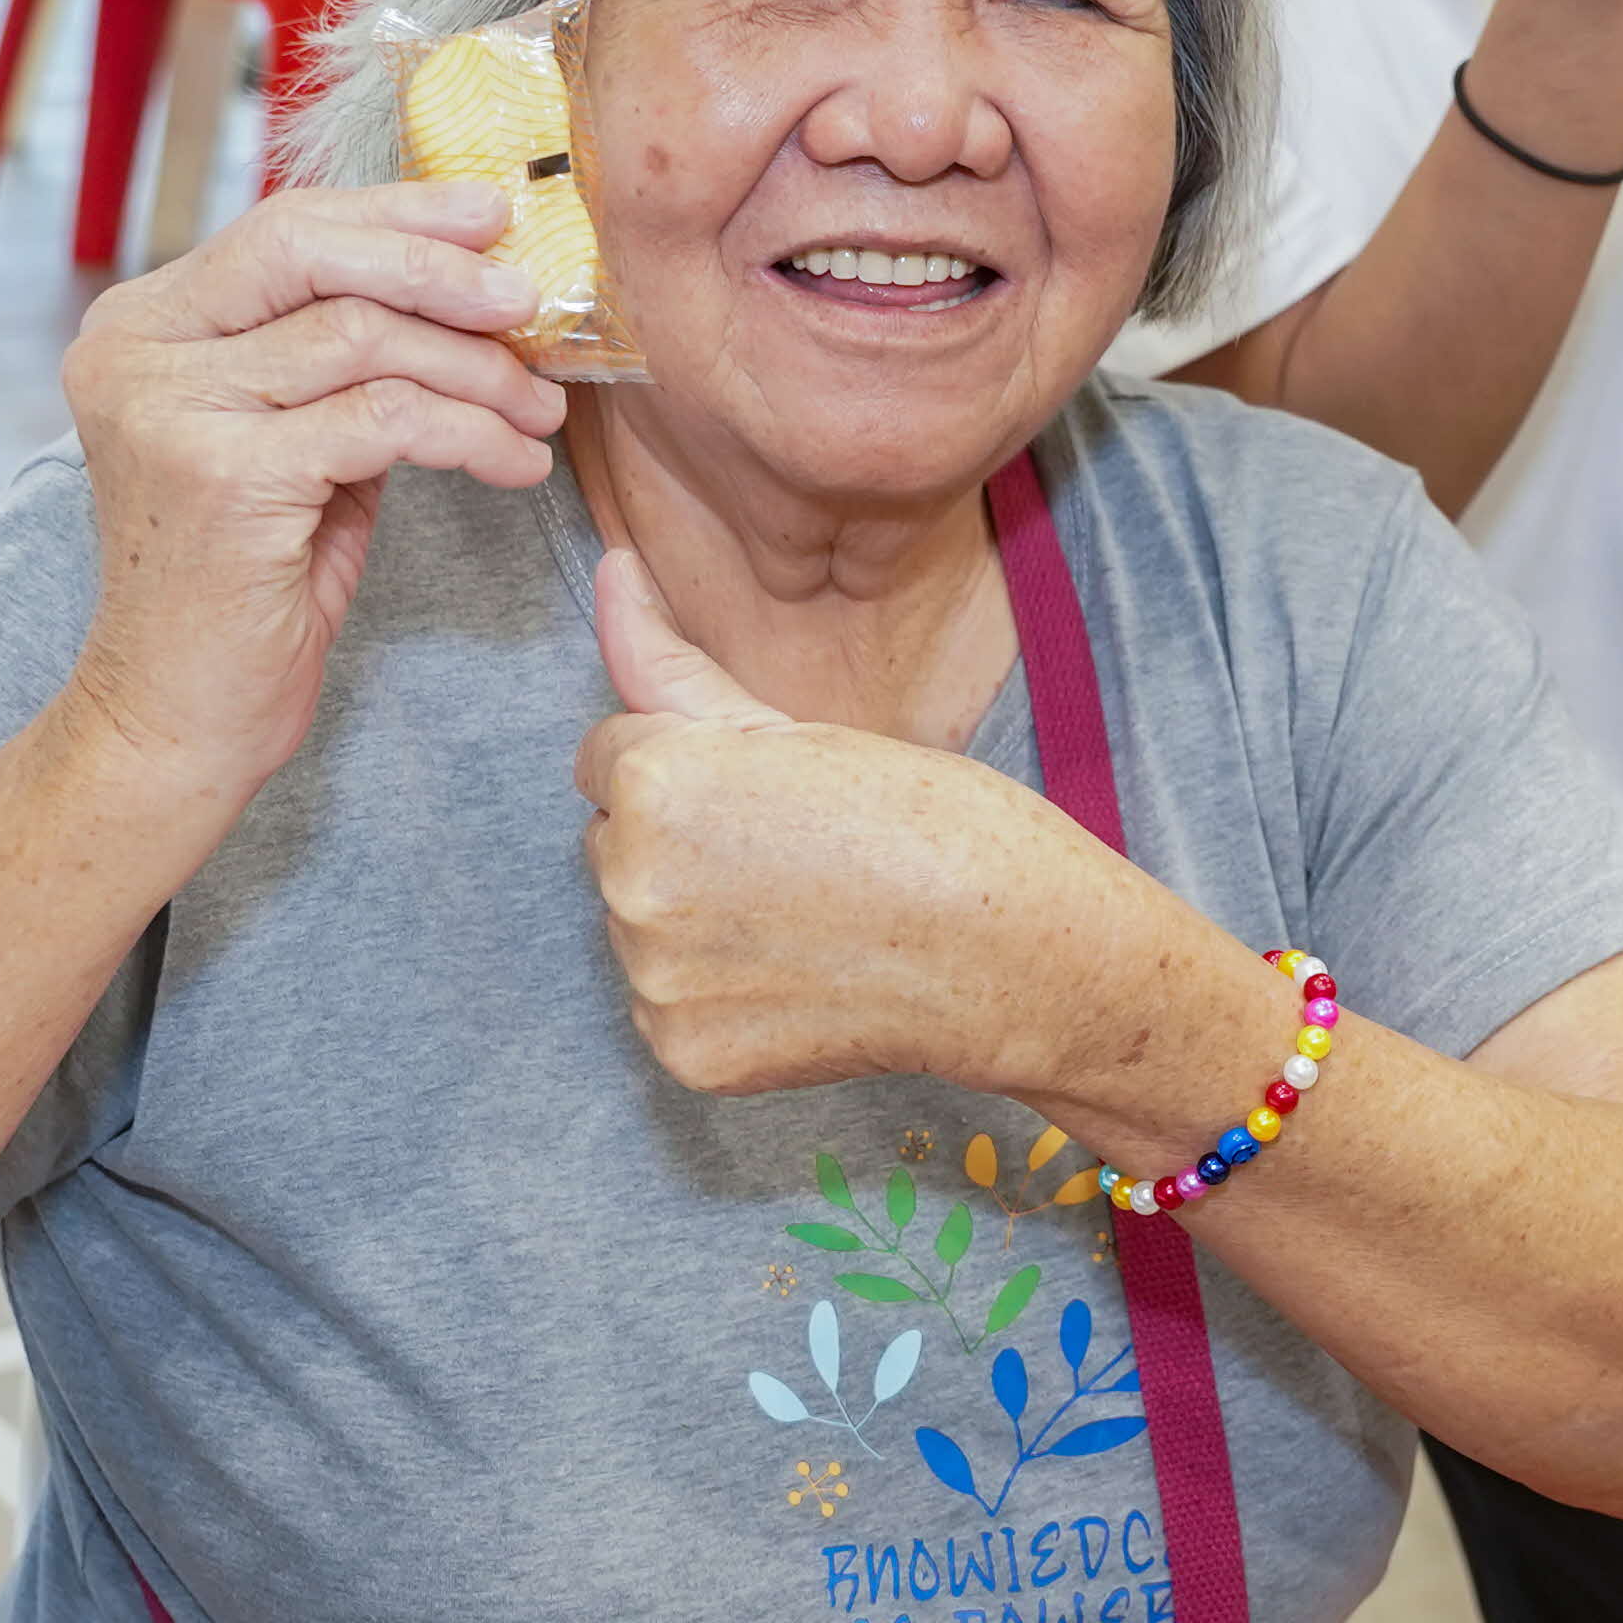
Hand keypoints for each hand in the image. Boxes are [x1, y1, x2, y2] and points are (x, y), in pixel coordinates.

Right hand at [61, 181, 568, 801]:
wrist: (178, 720)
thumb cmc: (248, 582)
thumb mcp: (291, 440)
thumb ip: (336, 355)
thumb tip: (468, 277)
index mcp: (141, 325)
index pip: (282, 228)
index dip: (395, 215)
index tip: (490, 217)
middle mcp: (134, 351)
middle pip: (309, 253)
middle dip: (439, 268)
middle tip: (531, 301)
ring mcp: (168, 410)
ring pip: (364, 337)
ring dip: (478, 370)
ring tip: (540, 409)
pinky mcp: (222, 476)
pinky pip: (387, 419)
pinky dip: (473, 435)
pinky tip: (517, 465)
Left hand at [575, 548, 1253, 1113]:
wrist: (1014, 958)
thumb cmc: (928, 822)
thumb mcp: (796, 727)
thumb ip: (672, 661)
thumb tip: (610, 571)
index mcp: (655, 779)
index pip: (608, 755)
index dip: (694, 764)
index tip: (771, 789)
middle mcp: (632, 880)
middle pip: (617, 840)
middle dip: (686, 840)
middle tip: (800, 852)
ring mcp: (654, 978)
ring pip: (642, 923)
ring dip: (699, 917)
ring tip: (808, 915)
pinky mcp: (682, 1052)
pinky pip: (672, 1004)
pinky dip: (723, 997)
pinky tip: (802, 978)